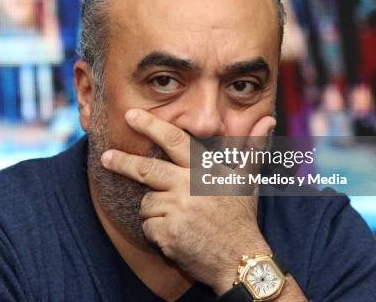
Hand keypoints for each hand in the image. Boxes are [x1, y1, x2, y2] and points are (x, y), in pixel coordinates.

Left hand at [100, 109, 276, 294]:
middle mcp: (188, 186)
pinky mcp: (167, 233)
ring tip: (178, 219)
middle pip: (146, 169)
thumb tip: (269, 120)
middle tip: (106, 156)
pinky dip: (156, 231)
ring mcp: (177, 210)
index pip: (174, 140)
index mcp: (203, 170)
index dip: (151, 125)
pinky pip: (148, 226)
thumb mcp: (246, 180)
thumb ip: (252, 148)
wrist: (239, 260)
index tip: (131, 115)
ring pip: (147, 202)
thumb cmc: (240, 217)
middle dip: (122, 162)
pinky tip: (176, 235)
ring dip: (155, 209)